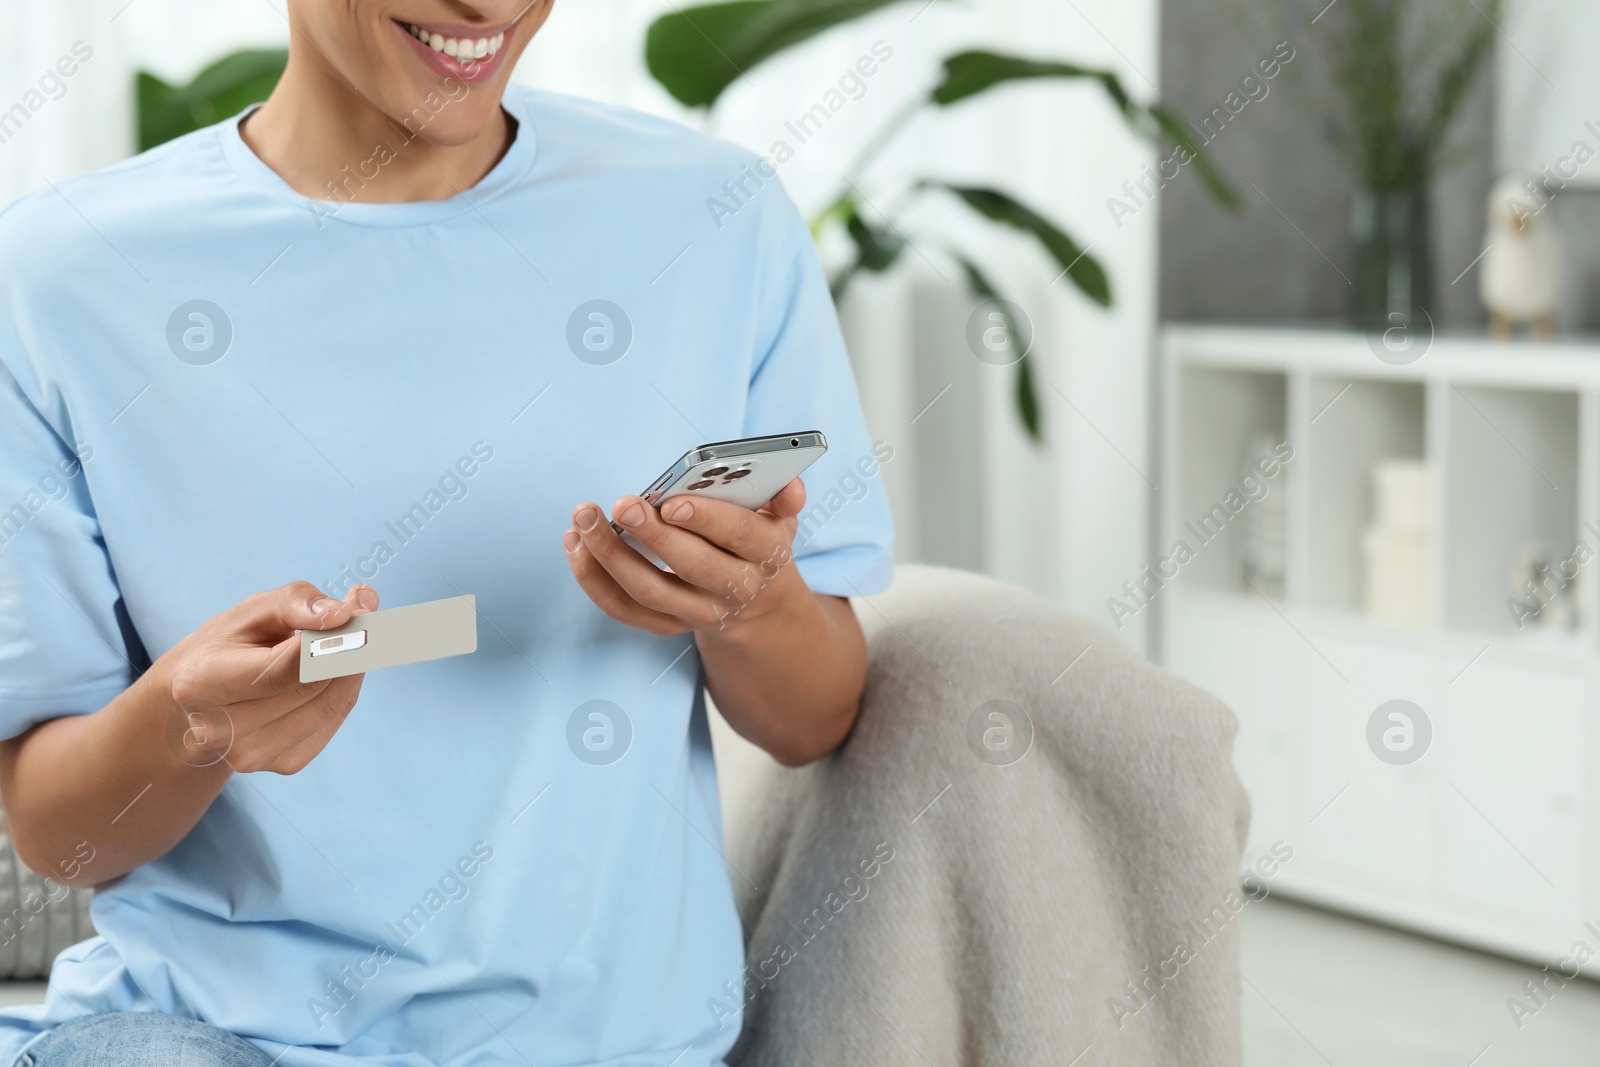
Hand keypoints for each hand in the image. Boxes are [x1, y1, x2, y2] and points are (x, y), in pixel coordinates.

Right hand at [153, 582, 378, 773]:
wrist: (207, 691)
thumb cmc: (233, 641)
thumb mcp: (256, 609)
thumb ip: (300, 603)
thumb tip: (347, 613)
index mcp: (202, 682)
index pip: (283, 670)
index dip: (329, 641)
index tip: (359, 612)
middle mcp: (220, 729)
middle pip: (313, 687)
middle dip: (350, 648)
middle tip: (367, 618)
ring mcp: (251, 754)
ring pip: (332, 704)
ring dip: (353, 667)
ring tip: (349, 640)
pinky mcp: (283, 764)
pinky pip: (334, 719)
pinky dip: (344, 689)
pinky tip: (331, 672)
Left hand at [563, 478, 807, 635]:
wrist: (760, 610)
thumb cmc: (759, 547)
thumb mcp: (781, 523)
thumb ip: (782, 501)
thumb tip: (788, 485)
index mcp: (767, 556)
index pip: (741, 537)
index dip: (707, 520)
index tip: (672, 501)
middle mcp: (735, 589)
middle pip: (693, 567)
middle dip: (654, 536)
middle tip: (622, 505)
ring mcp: (699, 611)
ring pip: (651, 591)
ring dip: (610, 557)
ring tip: (584, 520)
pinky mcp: (668, 624)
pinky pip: (625, 610)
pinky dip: (595, 581)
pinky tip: (576, 546)